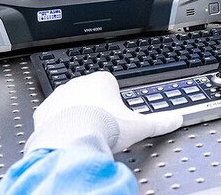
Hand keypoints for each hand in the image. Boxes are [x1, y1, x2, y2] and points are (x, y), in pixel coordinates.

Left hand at [26, 71, 182, 153]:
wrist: (72, 139)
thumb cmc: (102, 127)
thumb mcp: (138, 125)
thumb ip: (158, 122)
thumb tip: (175, 120)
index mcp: (101, 80)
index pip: (110, 84)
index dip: (114, 100)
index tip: (116, 114)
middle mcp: (79, 83)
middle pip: (89, 92)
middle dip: (95, 106)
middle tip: (102, 125)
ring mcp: (60, 95)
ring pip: (70, 101)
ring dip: (76, 112)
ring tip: (85, 131)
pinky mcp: (45, 110)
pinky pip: (52, 114)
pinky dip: (58, 123)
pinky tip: (67, 134)